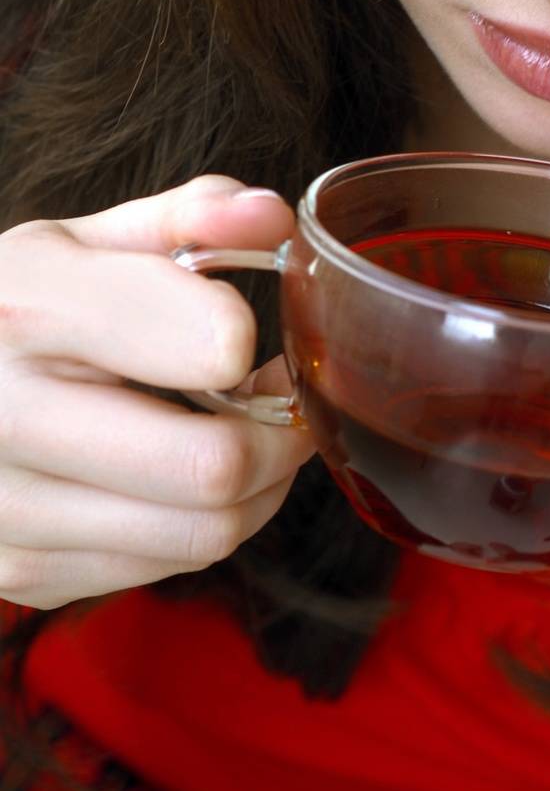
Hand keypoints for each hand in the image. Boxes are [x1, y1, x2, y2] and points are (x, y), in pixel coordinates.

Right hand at [0, 176, 316, 610]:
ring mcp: (7, 510)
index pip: (208, 347)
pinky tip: (182, 475)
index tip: (248, 333)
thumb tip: (272, 217)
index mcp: (30, 304)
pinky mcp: (21, 574)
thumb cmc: (11, 306)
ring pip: (206, 532)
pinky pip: (165, 567)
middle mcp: (6, 415)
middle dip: (280, 433)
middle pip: (215, 465)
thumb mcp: (82, 240)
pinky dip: (202, 524)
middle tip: (282, 399)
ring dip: (257, 487)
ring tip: (243, 432)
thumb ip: (188, 217)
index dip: (250, 342)